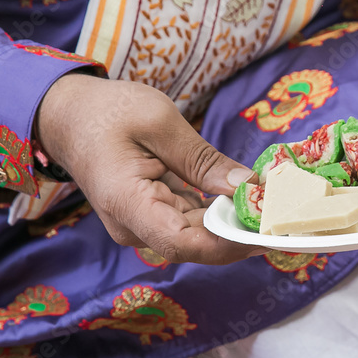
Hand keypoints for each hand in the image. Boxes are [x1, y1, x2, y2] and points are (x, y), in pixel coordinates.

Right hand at [36, 73, 263, 264]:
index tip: (270, 229)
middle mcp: (134, 227)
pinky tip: (252, 198)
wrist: (68, 116)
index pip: (184, 244)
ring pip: (199, 236)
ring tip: (279, 204)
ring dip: (237, 222)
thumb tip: (248, 187)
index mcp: (128, 204)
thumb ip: (203, 160)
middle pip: (197, 245)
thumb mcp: (159, 122)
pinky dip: (222, 212)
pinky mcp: (154, 216)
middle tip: (289, 213)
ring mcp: (143, 225)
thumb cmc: (107, 112)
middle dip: (244, 231)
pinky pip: (193, 222)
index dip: (231, 243)